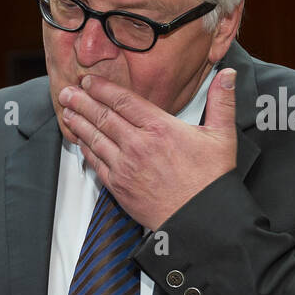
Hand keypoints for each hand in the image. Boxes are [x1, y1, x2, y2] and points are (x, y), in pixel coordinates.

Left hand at [59, 68, 237, 229]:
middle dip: (82, 102)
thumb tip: (228, 74)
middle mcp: (138, 145)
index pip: (124, 101)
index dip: (103, 89)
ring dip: (79, 124)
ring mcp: (125, 167)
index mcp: (160, 128)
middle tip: (67, 92)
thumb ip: (222, 101)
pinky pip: (96, 164)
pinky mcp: (119, 187)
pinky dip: (86, 150)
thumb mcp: (222, 136)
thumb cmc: (211, 181)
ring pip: (95, 139)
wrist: (200, 219)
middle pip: (103, 117)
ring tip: (67, 112)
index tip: (90, 81)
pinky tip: (80, 142)